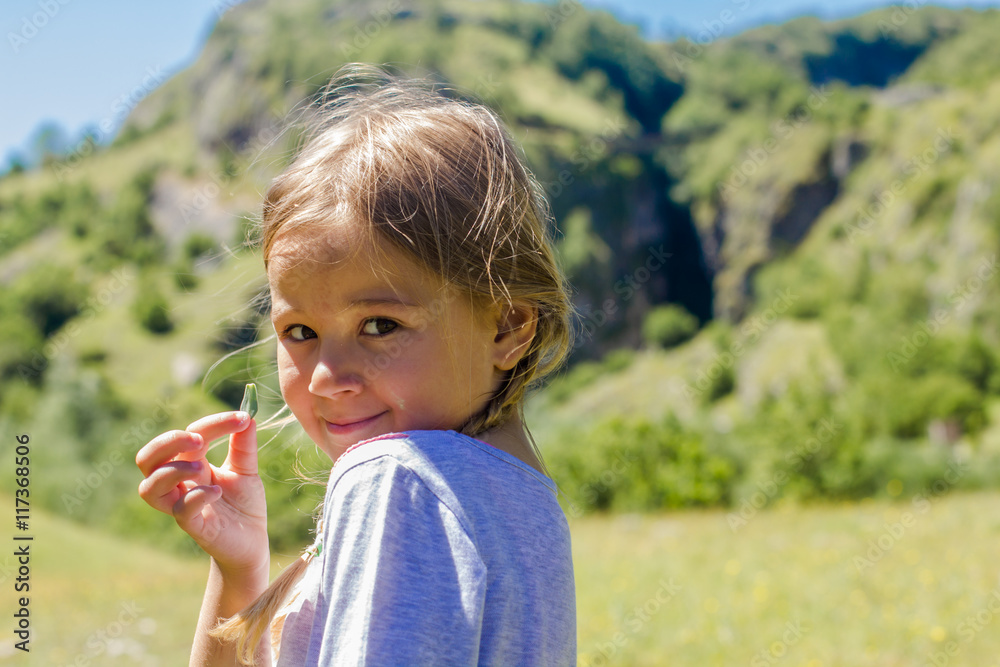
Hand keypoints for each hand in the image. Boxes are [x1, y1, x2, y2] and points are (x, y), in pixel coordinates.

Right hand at [136, 411, 267, 573]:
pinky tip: (217, 492)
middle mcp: (180, 484)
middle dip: (167, 442)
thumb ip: (244, 445)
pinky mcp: (194, 526)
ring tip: (201, 466)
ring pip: (150, 488)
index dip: (213, 423)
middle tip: (199, 438)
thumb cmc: (244, 505)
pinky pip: (180, 511)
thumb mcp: (246, 470)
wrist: (253, 542)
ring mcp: (182, 506)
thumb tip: (249, 415)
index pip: (188, 436)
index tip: (242, 418)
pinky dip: (196, 497)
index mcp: (191, 464)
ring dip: (173, 470)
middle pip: (147, 459)